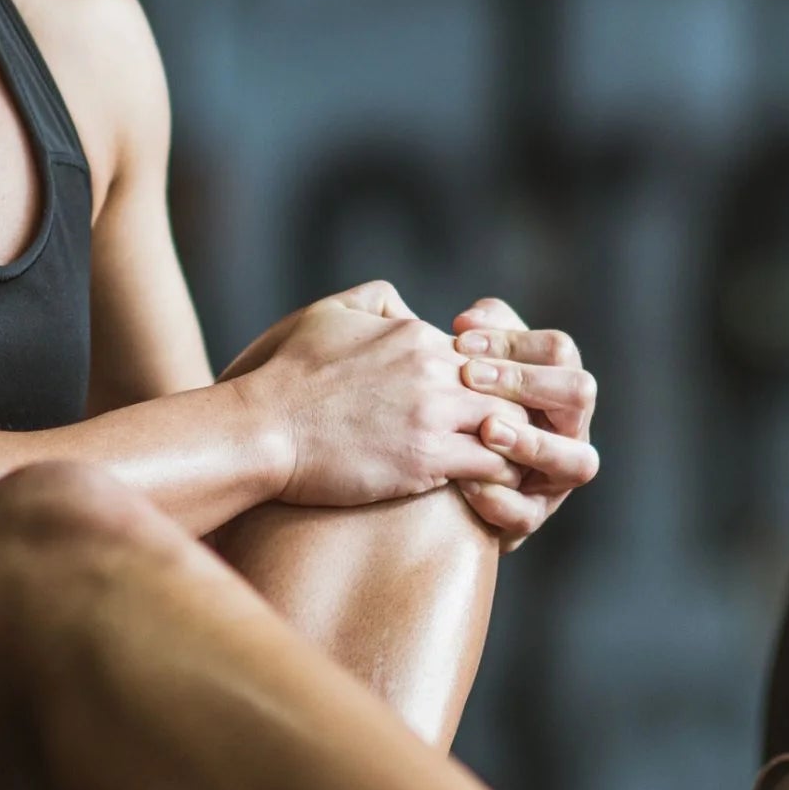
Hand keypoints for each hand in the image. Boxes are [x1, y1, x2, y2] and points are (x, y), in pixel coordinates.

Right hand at [225, 282, 543, 507]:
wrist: (261, 429)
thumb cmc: (288, 375)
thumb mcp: (331, 313)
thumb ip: (380, 302)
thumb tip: (411, 309)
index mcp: (417, 336)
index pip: (487, 356)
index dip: (498, 383)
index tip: (497, 407)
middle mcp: (433, 370)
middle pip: (510, 388)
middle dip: (520, 413)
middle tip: (526, 439)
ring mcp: (433, 414)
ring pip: (511, 426)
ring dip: (518, 446)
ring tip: (517, 466)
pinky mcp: (427, 459)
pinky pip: (494, 466)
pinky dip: (504, 477)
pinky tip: (498, 487)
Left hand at [448, 297, 600, 550]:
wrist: (429, 480)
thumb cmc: (454, 408)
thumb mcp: (467, 366)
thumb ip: (478, 337)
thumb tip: (470, 320)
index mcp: (556, 386)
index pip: (559, 350)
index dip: (513, 342)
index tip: (460, 340)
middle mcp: (570, 430)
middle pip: (581, 393)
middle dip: (527, 382)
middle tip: (471, 377)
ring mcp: (557, 478)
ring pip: (579, 462)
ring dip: (533, 443)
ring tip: (488, 430)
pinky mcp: (530, 518)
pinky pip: (527, 513)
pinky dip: (497, 498)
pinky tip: (464, 481)